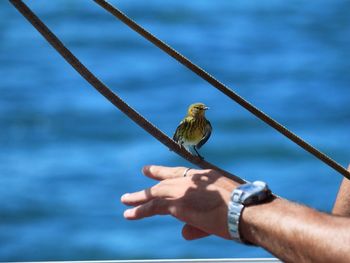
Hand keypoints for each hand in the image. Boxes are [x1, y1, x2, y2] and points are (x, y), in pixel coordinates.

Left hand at [121, 165, 240, 239]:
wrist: (245, 209)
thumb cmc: (241, 210)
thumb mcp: (220, 211)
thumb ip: (197, 224)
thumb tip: (183, 233)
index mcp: (204, 177)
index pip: (183, 172)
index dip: (173, 170)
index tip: (167, 167)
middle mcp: (191, 180)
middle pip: (167, 178)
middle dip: (155, 175)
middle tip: (145, 171)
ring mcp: (182, 190)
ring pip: (155, 192)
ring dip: (139, 198)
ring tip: (126, 200)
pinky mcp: (176, 203)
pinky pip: (152, 206)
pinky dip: (139, 210)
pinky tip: (129, 213)